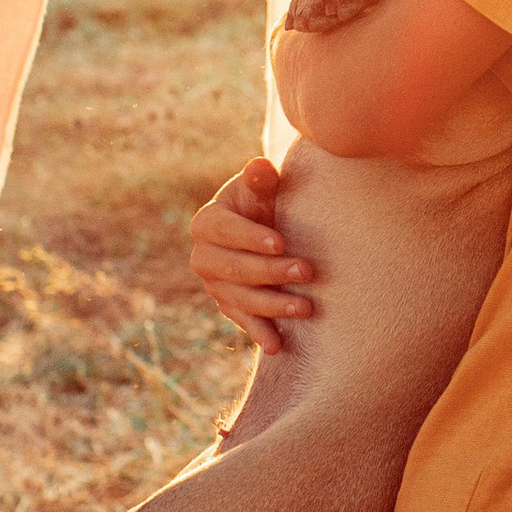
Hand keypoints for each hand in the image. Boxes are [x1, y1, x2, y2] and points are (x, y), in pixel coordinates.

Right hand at [190, 155, 317, 353]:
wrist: (263, 228)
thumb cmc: (264, 201)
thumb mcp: (262, 188)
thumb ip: (261, 179)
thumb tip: (261, 166)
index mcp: (207, 223)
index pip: (226, 231)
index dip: (252, 237)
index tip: (282, 242)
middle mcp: (204, 257)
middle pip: (234, 268)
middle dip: (272, 271)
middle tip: (308, 270)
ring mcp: (214, 285)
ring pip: (240, 298)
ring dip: (272, 305)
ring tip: (306, 308)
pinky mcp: (228, 305)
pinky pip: (242, 320)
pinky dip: (260, 332)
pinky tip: (278, 345)